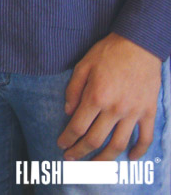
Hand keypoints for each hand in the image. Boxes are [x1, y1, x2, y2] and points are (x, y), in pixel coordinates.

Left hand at [58, 33, 161, 159]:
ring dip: (105, 159)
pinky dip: (139, 151)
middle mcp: (114, 109)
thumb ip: (73, 90)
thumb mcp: (82, 66)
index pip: (77, 127)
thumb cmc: (107, 53)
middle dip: (80, 152)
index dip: (67, 139)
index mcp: (95, 97)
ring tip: (95, 165)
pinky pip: (145, 137)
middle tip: (71, 159)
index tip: (61, 145)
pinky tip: (131, 159)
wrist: (138, 45)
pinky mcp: (148, 112)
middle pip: (95, 140)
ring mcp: (133, 112)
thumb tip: (67, 112)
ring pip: (119, 144)